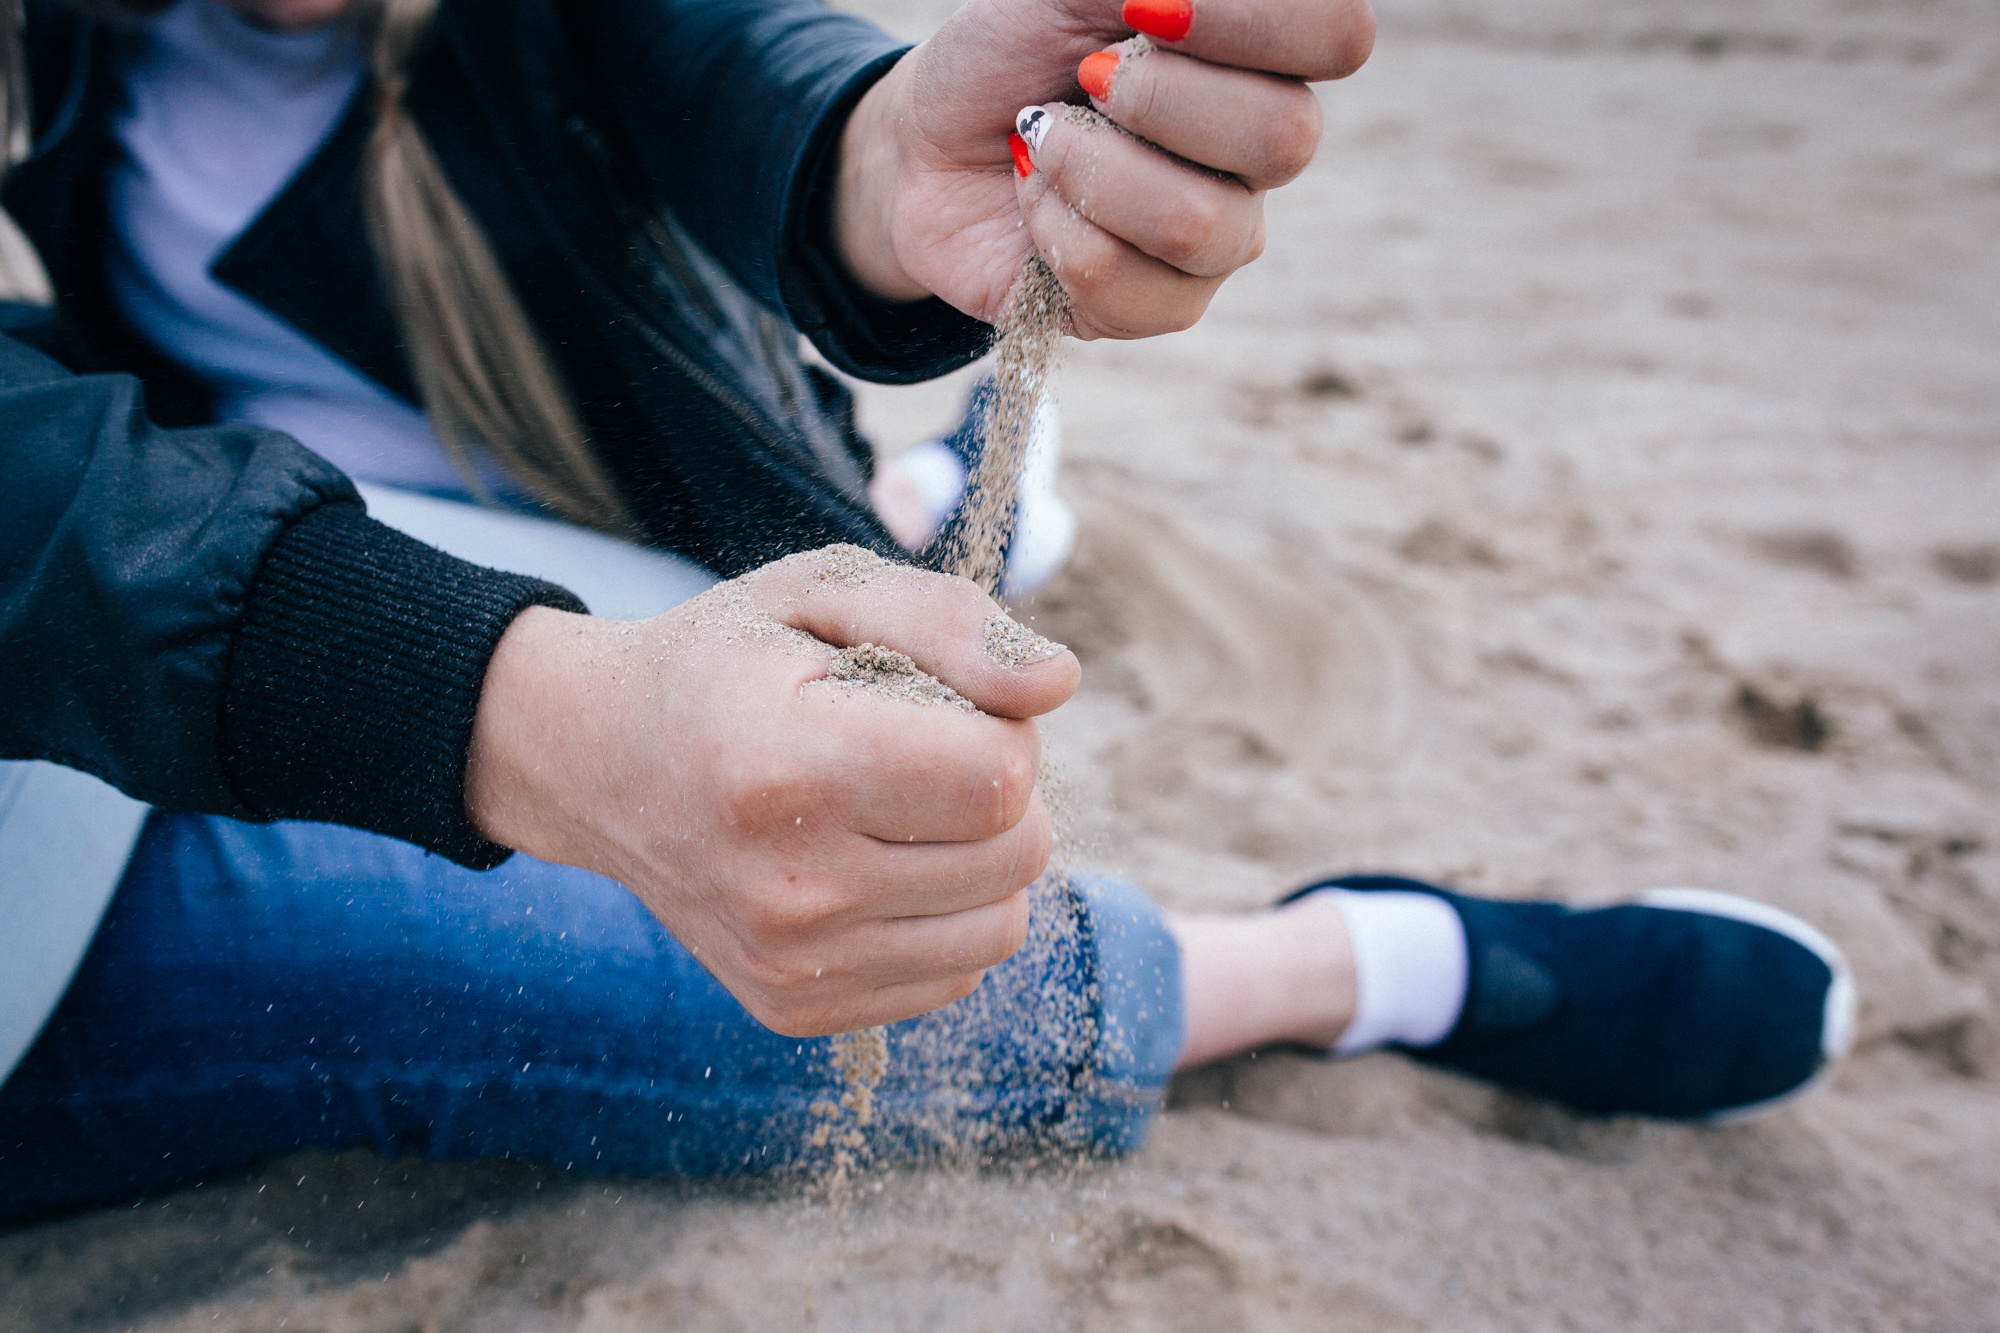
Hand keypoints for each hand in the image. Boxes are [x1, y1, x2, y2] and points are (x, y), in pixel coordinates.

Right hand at [465, 550, 1079, 1036]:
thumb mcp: (824, 593)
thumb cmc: (728, 663)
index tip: (937, 703)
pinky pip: (952, 975)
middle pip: (1015, 854)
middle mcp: (786, 888)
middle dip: (997, 789)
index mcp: (787, 769)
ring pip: (1001, 927)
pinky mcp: (793, 1008)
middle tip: (916, 750)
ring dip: (980, 860)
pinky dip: (941, 917)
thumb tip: (1060, 685)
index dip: (999, 725)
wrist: (597, 760)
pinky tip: (874, 864)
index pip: (997, 777)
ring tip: (901, 808)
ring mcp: (788, 963)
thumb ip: (949, 623)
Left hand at [835, 0, 1374, 337]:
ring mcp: (1217, 237)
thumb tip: (1180, 6)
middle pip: (1286, 137)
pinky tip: (1036, 202)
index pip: (1338, 36)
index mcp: (1263, 60)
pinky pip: (1119, 281)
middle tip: (1084, 76)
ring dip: (1086, 168)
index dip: (1253, 21)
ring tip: (1042, 140)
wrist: (928, 140)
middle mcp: (1258, 152)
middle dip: (1156, 99)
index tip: (1142, 10)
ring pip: (1195, 223)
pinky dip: (1051, 226)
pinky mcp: (1154, 306)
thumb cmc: (1009, 50)